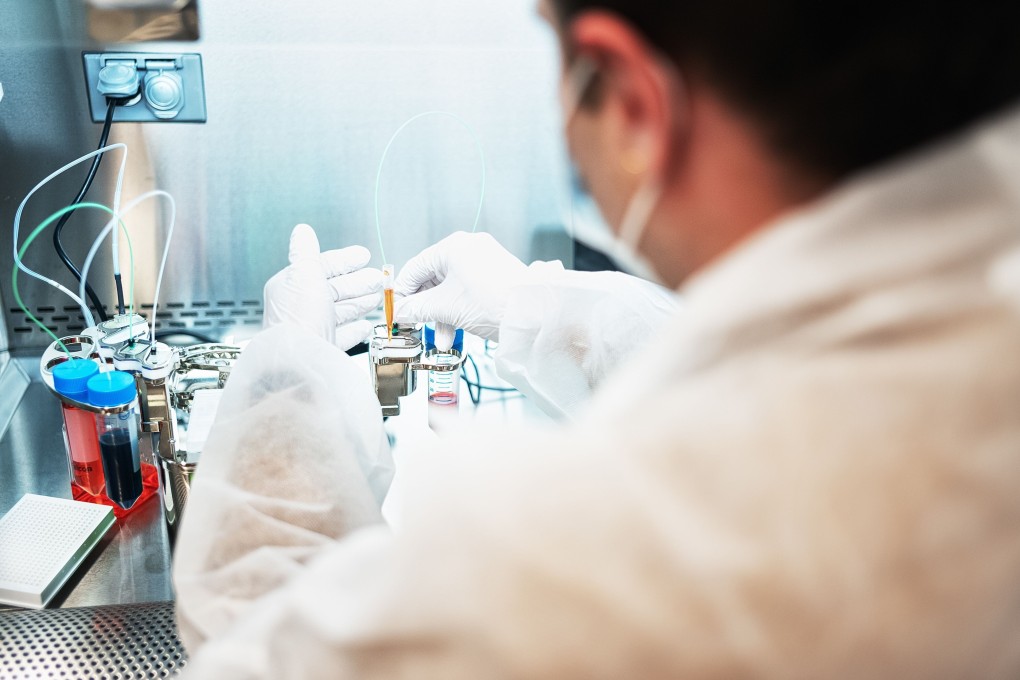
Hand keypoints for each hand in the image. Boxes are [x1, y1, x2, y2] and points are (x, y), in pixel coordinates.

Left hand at [264, 224, 382, 350]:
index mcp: (292, 287)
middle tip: (378, 278)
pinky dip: (354, 330)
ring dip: (359, 303)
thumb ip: (307, 253)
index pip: (322, 267)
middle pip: (333, 289)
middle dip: (357, 282)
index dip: (344, 260)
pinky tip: (364, 326)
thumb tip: (302, 231)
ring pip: (339, 311)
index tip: (363, 255)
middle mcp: (300, 308)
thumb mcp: (305, 276)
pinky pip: (341, 336)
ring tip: (377, 298)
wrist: (298, 365)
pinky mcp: (322, 349)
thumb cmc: (299, 321)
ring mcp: (312, 329)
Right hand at [394, 232, 527, 349]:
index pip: (416, 267)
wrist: (531, 314)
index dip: (403, 292)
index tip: (397, 311)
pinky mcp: (495, 274)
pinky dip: (459, 309)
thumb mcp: (446, 308)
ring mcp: (484, 260)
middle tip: (417, 326)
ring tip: (442, 339)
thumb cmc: (491, 302)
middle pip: (433, 279)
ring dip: (442, 315)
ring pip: (451, 288)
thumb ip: (417, 308)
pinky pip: (467, 290)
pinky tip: (456, 331)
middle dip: (426, 308)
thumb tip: (401, 312)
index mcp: (453, 246)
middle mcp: (468, 248)